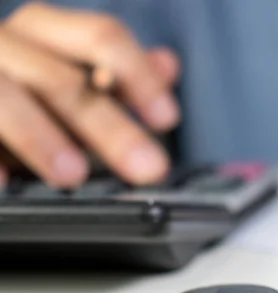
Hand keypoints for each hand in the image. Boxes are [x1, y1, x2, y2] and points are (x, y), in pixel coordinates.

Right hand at [0, 2, 180, 186]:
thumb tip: (167, 65)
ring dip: (41, 138)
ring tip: (73, 175)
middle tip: (147, 168)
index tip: (167, 118)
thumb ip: (119, 74)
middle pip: (62, 80)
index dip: (139, 77)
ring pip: (6, 99)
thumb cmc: (26, 92)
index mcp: (45, 32)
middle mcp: (7, 45)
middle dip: (110, 128)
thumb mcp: (75, 80)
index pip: (101, 37)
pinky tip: (2, 181)